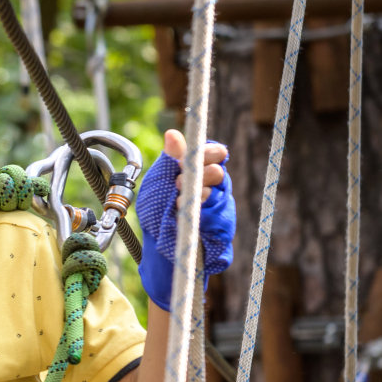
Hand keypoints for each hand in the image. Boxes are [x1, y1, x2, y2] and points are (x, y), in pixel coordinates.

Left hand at [135, 130, 235, 310]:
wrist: (159, 246)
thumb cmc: (158, 209)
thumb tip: (172, 134)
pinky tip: (187, 216)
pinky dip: (202, 216)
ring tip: (178, 201)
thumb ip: (170, 160)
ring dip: (197, 195)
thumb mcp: (158, 181)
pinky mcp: (222, 227)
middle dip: (199, 175)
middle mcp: (214, 185)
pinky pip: (219, 218)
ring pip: (218, 194)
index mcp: (199, 170)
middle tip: (178, 182)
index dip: (208, 152)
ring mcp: (220, 206)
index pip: (214, 153)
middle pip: (218, 172)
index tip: (195, 157)